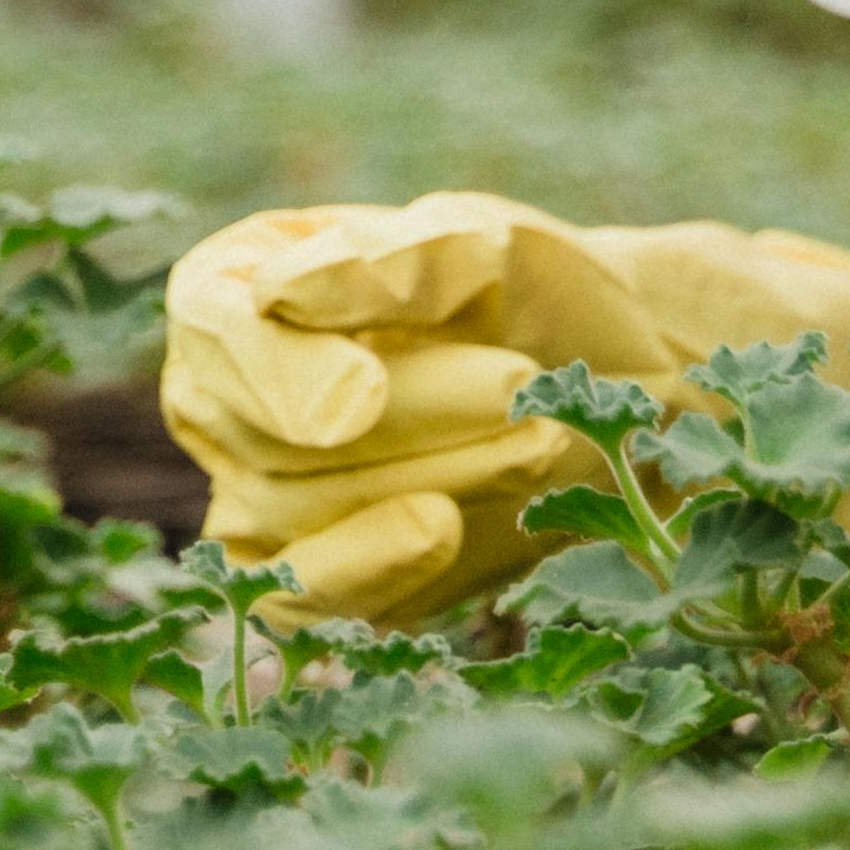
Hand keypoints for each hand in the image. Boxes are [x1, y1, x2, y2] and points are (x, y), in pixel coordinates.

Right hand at [158, 193, 849, 624]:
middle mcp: (239, 391)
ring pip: (291, 515)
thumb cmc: (561, 298)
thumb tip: (284, 290)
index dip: (273, 366)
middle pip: (266, 430)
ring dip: (421, 478)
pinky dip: (374, 569)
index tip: (359, 397)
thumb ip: (398, 266)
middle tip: (523, 393)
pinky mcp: (320, 576)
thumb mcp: (499, 252)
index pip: (209, 317)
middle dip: (405, 420)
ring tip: (535, 440)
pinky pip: (308, 598)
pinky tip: (445, 530)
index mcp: (257, 281)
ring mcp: (267, 491)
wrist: (640, 398)